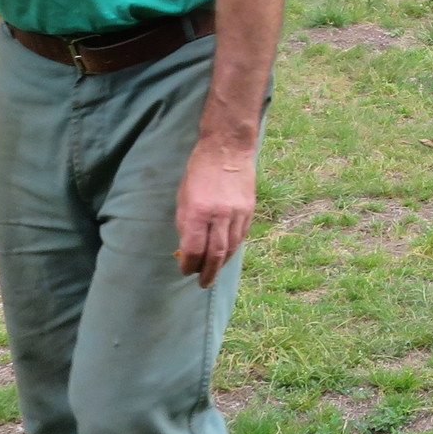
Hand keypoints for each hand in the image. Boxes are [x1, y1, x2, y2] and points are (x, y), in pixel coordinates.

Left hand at [174, 143, 257, 285]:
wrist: (227, 149)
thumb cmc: (198, 171)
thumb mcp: (183, 196)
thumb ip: (186, 223)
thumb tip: (187, 247)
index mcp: (199, 211)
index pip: (195, 248)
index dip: (189, 264)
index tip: (184, 270)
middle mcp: (220, 215)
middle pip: (216, 253)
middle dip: (208, 272)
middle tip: (202, 283)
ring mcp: (238, 213)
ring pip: (231, 248)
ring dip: (221, 264)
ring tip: (213, 273)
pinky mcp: (249, 210)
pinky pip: (241, 237)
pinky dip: (233, 250)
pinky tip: (226, 256)